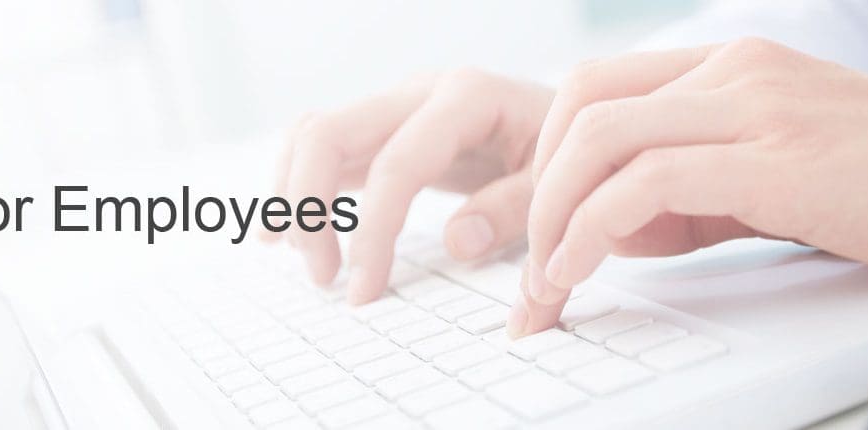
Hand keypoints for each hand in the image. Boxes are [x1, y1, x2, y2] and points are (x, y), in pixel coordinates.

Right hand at [268, 70, 551, 303]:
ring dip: (295, 199)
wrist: (576, 123)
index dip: (373, 231)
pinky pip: (324, 148)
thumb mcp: (559, 183)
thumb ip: (514, 208)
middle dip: (308, 208)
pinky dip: (300, 188)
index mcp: (467, 97)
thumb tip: (457, 241)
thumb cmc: (571, 154)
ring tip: (314, 265)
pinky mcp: (387, 128)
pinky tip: (291, 236)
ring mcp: (398, 106)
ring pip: (313, 135)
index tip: (365, 289)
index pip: (397, 163)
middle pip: (328, 132)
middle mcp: (421, 91)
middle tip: (324, 277)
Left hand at [507, 38, 867, 335]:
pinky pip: (645, 183)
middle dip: (528, 190)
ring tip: (542, 288)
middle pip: (579, 105)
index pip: (599, 93)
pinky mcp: (778, 158)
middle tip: (524, 269)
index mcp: (734, 67)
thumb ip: (701, 196)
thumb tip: (620, 231)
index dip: (550, 164)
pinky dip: (590, 233)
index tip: (538, 238)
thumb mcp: (786, 179)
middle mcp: (735, 70)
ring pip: (597, 137)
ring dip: (547, 219)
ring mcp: (756, 106)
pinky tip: (581, 277)